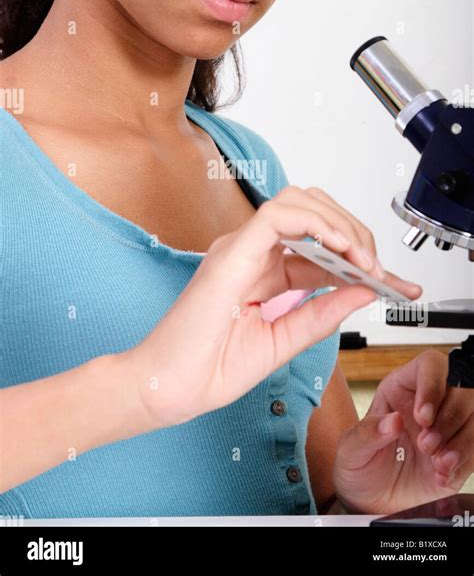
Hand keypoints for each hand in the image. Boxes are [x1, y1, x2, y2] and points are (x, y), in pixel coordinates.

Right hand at [125, 186, 421, 429]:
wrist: (168, 388)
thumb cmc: (210, 368)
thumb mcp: (283, 342)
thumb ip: (321, 314)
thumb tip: (362, 291)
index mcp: (263, 272)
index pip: (320, 247)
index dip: (360, 257)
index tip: (391, 281)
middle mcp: (252, 252)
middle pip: (313, 211)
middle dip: (355, 232)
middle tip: (377, 268)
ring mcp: (240, 247)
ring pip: (299, 202)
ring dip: (340, 223)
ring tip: (362, 259)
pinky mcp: (232, 252)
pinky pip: (279, 215)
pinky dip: (315, 223)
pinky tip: (339, 248)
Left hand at [334, 351, 473, 514]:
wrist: (370, 502)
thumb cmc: (359, 466)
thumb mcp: (350, 449)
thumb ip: (368, 433)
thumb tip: (393, 420)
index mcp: (403, 387)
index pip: (430, 366)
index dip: (433, 385)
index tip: (423, 417)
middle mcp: (431, 402)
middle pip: (462, 388)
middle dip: (449, 417)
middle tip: (426, 445)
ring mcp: (449, 427)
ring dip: (461, 440)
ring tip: (437, 462)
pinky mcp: (461, 454)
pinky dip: (464, 462)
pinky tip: (441, 475)